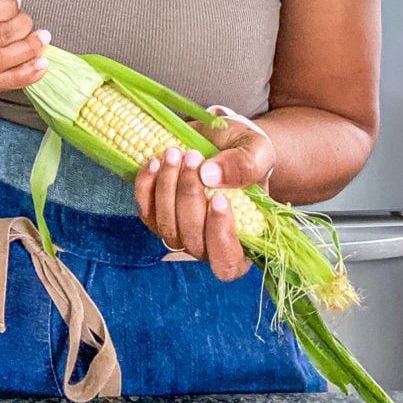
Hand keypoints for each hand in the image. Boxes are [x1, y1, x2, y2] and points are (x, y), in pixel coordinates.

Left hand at [134, 116, 274, 280]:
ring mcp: (181, 232)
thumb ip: (245, 166)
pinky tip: (155, 162)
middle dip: (190, 195)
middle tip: (193, 156)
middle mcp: (209, 245)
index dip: (221, 237)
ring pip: (167, 226)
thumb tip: (211, 176)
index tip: (219, 199)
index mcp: (243, 240)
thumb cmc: (245, 151)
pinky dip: (146, 187)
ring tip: (174, 153)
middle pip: (193, 241)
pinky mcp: (158, 215)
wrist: (221, 139)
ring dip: (167, 188)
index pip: (228, 263)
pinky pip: (146, 211)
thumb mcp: (257, 151)